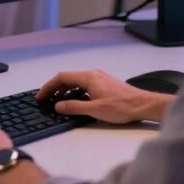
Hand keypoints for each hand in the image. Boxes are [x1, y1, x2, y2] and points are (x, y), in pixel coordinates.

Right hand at [36, 70, 174, 123]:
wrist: (143, 105)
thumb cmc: (121, 107)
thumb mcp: (94, 110)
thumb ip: (74, 107)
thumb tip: (58, 105)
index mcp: (88, 77)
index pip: (62, 77)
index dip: (49, 86)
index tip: (40, 96)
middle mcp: (93, 74)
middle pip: (68, 78)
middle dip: (55, 88)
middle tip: (46, 99)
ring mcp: (100, 78)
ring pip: (77, 81)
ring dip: (65, 90)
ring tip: (58, 101)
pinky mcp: (106, 84)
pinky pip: (85, 84)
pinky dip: (75, 90)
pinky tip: (75, 100)